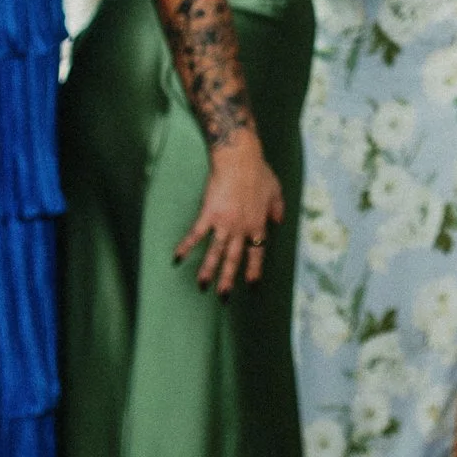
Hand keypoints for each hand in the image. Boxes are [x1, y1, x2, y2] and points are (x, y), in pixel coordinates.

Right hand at [176, 131, 285, 295]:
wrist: (239, 159)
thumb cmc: (259, 171)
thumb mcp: (276, 191)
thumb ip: (277, 209)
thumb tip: (279, 222)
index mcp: (258, 224)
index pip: (257, 253)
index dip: (253, 269)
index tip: (251, 284)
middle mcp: (241, 228)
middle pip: (234, 259)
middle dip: (228, 279)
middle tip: (223, 297)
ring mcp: (224, 223)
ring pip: (215, 252)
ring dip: (208, 270)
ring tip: (202, 286)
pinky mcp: (209, 214)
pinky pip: (196, 234)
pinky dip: (186, 246)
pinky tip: (177, 258)